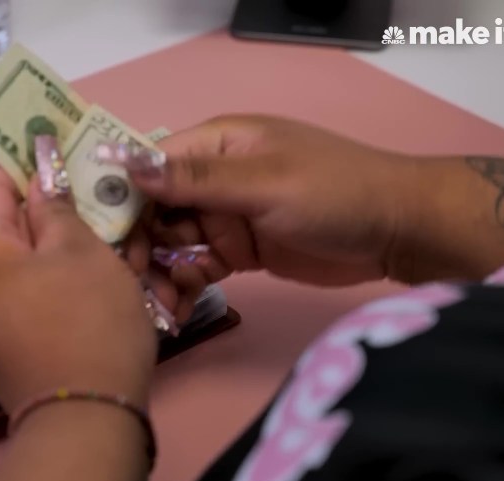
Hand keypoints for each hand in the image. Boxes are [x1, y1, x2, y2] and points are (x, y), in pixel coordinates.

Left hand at [0, 167, 158, 411]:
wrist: (85, 418)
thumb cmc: (87, 322)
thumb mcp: (80, 250)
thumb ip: (56, 204)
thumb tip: (41, 173)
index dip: (25, 162)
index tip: (61, 147)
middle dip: (42, 206)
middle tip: (89, 193)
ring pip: (11, 261)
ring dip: (48, 243)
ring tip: (94, 233)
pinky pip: (16, 292)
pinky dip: (45, 276)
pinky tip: (82, 275)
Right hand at [121, 115, 416, 288]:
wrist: (398, 232)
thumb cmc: (336, 193)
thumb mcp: (265, 183)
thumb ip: (197, 181)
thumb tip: (128, 166)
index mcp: (214, 146)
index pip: (150, 169)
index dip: (122, 202)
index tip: (104, 243)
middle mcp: (212, 180)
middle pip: (154, 211)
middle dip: (138, 248)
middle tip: (133, 287)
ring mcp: (225, 217)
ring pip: (171, 245)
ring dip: (159, 274)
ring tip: (159, 307)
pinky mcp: (238, 252)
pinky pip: (197, 268)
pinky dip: (184, 287)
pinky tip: (175, 311)